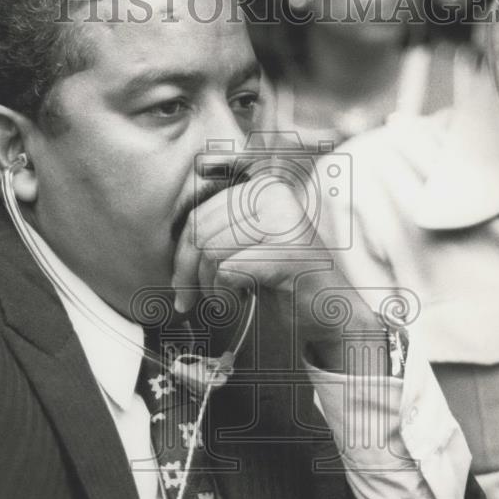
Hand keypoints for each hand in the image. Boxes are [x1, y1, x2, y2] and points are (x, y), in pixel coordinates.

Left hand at [172, 177, 386, 372]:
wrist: (329, 311)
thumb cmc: (282, 280)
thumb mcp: (245, 245)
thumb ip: (213, 231)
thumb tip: (169, 242)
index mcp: (261, 186)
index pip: (198, 214)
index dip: (181, 252)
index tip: (181, 282)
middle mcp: (275, 195)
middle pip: (200, 232)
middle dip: (187, 273)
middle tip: (192, 300)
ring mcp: (285, 221)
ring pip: (211, 252)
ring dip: (209, 287)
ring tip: (225, 300)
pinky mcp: (289, 253)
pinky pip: (230, 271)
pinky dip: (226, 295)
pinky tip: (241, 301)